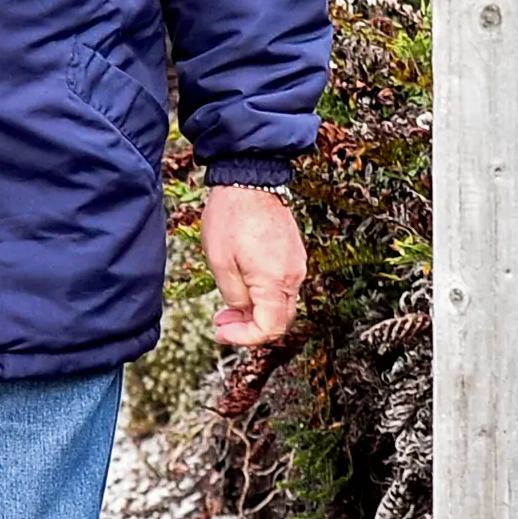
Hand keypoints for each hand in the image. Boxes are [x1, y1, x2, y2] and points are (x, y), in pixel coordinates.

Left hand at [199, 186, 306, 346]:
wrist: (249, 180)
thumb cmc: (231, 216)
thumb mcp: (220, 262)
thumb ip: (234, 295)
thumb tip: (242, 312)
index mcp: (275, 281)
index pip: (270, 329)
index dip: (245, 338)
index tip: (222, 332)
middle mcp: (293, 276)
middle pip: (280, 320)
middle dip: (249, 328)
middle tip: (222, 322)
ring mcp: (297, 264)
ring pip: (281, 304)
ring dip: (256, 311)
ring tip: (227, 306)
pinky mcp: (293, 254)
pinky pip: (282, 286)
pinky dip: (263, 295)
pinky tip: (242, 285)